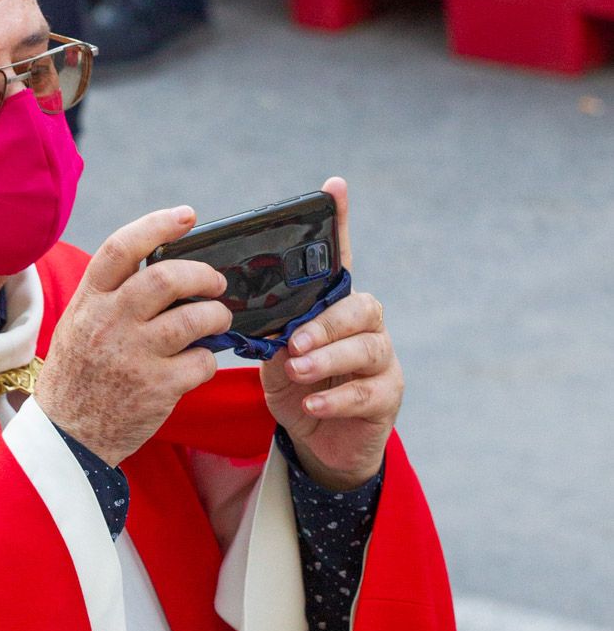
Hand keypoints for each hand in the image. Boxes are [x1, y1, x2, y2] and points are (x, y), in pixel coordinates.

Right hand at [35, 206, 225, 465]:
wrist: (67, 436)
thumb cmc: (79, 373)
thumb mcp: (80, 322)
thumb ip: (112, 293)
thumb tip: (165, 265)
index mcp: (89, 301)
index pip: (121, 248)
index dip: (157, 225)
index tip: (187, 216)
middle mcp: (109, 322)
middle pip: (166, 278)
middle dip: (203, 275)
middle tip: (216, 283)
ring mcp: (133, 356)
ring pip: (194, 319)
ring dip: (217, 315)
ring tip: (218, 319)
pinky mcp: (157, 389)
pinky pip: (202, 361)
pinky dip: (209, 358)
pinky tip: (199, 362)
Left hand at [261, 177, 403, 489]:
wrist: (318, 443)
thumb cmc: (295, 386)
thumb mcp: (273, 355)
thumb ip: (269, 330)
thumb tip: (244, 310)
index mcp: (332, 304)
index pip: (338, 258)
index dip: (339, 221)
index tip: (333, 187)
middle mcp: (364, 324)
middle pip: (359, 307)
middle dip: (325, 323)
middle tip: (293, 341)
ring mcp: (381, 359)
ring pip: (365, 348)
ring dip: (327, 359)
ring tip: (296, 370)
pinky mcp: (387, 395)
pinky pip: (368, 391)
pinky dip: (336, 398)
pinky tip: (311, 406)